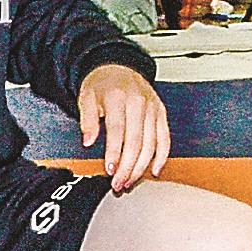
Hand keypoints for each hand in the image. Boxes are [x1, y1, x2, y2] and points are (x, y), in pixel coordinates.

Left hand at [77, 64, 170, 190]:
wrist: (119, 67)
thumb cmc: (102, 85)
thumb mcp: (86, 97)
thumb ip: (87, 120)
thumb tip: (88, 141)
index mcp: (118, 97)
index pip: (118, 129)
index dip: (114, 152)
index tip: (110, 169)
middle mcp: (138, 102)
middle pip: (136, 141)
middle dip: (128, 166)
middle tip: (119, 183)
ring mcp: (152, 108)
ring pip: (151, 143)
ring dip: (141, 167)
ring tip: (130, 181)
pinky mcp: (161, 113)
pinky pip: (165, 139)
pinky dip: (162, 157)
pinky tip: (154, 170)